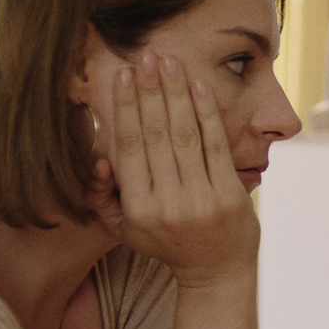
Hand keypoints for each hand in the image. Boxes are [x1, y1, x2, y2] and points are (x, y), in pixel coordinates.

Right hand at [90, 51, 258, 286]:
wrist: (217, 273)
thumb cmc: (169, 244)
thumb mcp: (125, 231)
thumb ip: (103, 199)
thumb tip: (98, 161)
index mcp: (137, 209)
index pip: (127, 148)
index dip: (125, 108)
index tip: (122, 76)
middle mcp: (167, 204)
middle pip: (154, 135)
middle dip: (149, 91)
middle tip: (145, 55)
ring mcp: (201, 200)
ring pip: (184, 136)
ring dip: (176, 94)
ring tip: (169, 62)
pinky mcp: (230, 197)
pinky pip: (216, 146)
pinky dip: (207, 114)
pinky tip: (199, 86)